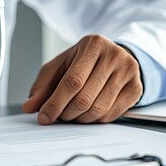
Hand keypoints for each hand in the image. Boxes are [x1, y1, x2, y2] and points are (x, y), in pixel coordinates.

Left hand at [22, 34, 142, 123]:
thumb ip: (42, 86)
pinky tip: (88, 113)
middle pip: (85, 98)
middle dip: (66, 113)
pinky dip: (95, 120)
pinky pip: (111, 115)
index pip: (72, 81)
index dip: (55, 103)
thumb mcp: (60, 66)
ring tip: (72, 114)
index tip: (44, 116)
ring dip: (80, 119)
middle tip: (59, 116)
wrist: (113, 56)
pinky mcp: (136, 88)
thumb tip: (29, 106)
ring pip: (98, 109)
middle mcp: (114, 55)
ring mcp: (129, 72)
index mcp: (93, 44)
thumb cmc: (83, 61)